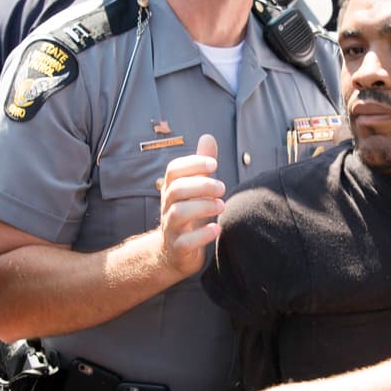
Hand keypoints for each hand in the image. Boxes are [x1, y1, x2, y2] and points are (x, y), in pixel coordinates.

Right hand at [157, 133, 223, 277]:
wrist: (175, 254)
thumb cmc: (190, 215)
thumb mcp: (195, 191)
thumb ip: (202, 167)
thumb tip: (208, 137)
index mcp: (171, 190)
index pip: (173, 171)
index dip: (192, 164)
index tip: (214, 164)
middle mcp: (167, 207)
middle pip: (177, 190)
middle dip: (202, 185)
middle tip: (223, 188)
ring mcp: (171, 228)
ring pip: (179, 213)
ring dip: (203, 207)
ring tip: (222, 205)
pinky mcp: (178, 249)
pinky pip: (186, 242)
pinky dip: (203, 235)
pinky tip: (217, 229)